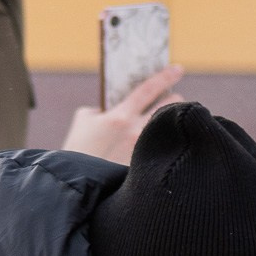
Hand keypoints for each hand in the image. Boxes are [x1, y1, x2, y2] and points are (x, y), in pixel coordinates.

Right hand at [61, 65, 184, 164]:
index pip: (149, 88)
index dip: (166, 76)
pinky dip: (163, 146)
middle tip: (172, 102)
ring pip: (171, 127)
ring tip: (166, 125)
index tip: (178, 68)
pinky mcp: (148, 168)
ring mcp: (145, 152)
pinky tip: (159, 150)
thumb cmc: (77, 153)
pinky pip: (164, 150)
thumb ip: (102, 109)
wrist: (78, 186)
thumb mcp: (84, 123)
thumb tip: (114, 108)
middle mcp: (137, 132)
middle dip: (173, 100)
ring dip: (170, 123)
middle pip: (170, 105)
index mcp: (120, 116)